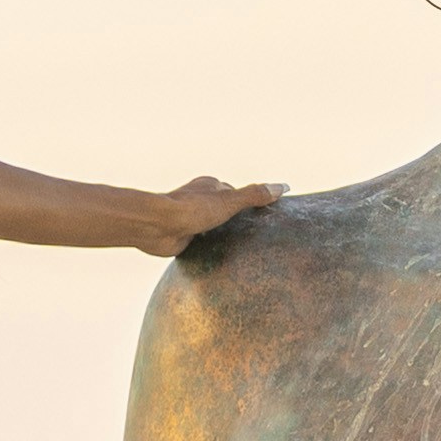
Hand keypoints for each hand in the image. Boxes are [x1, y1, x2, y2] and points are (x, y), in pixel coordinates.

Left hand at [139, 177, 285, 260]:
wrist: (158, 226)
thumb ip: (254, 196)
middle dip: (235, 218)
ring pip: (211, 224)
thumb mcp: (230, 201)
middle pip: (223, 208)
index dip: (249, 202)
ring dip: (221, 233)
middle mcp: (198, 198)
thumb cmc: (192, 210)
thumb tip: (283, 186)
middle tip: (254, 234)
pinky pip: (200, 240)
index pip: (235, 193)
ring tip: (240, 248)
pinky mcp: (181, 234)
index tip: (264, 214)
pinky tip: (216, 254)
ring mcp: (188, 217)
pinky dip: (208, 245)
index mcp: (209, 185)